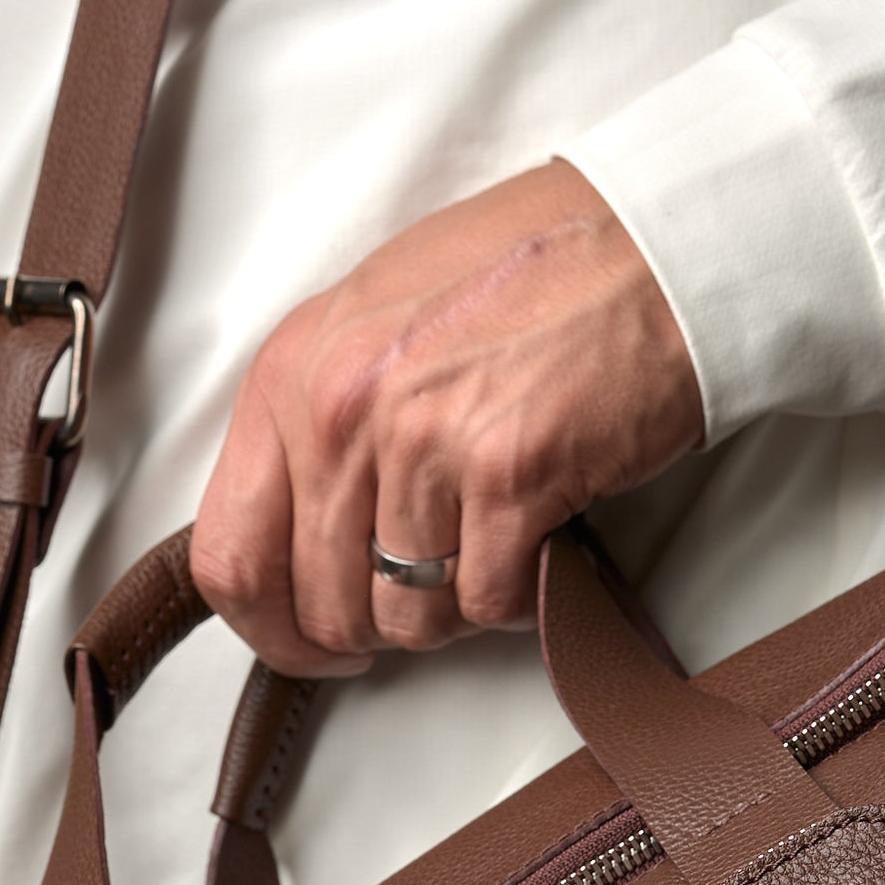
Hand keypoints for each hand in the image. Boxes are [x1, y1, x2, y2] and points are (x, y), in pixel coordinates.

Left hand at [191, 158, 703, 675]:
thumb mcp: (378, 317)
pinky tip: (536, 538)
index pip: (228, 554)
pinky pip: (487, 601)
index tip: (308, 639)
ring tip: (491, 543)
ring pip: (407, 617)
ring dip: (453, 607)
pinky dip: (516, 593)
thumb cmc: (533, 272)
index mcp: (293, 370)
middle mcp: (341, 407)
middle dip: (378, 622)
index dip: (269, 627)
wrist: (656, 245)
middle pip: (322, 604)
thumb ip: (320, 419)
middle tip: (427, 593)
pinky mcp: (508, 477)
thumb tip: (303, 524)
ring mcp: (423, 444)